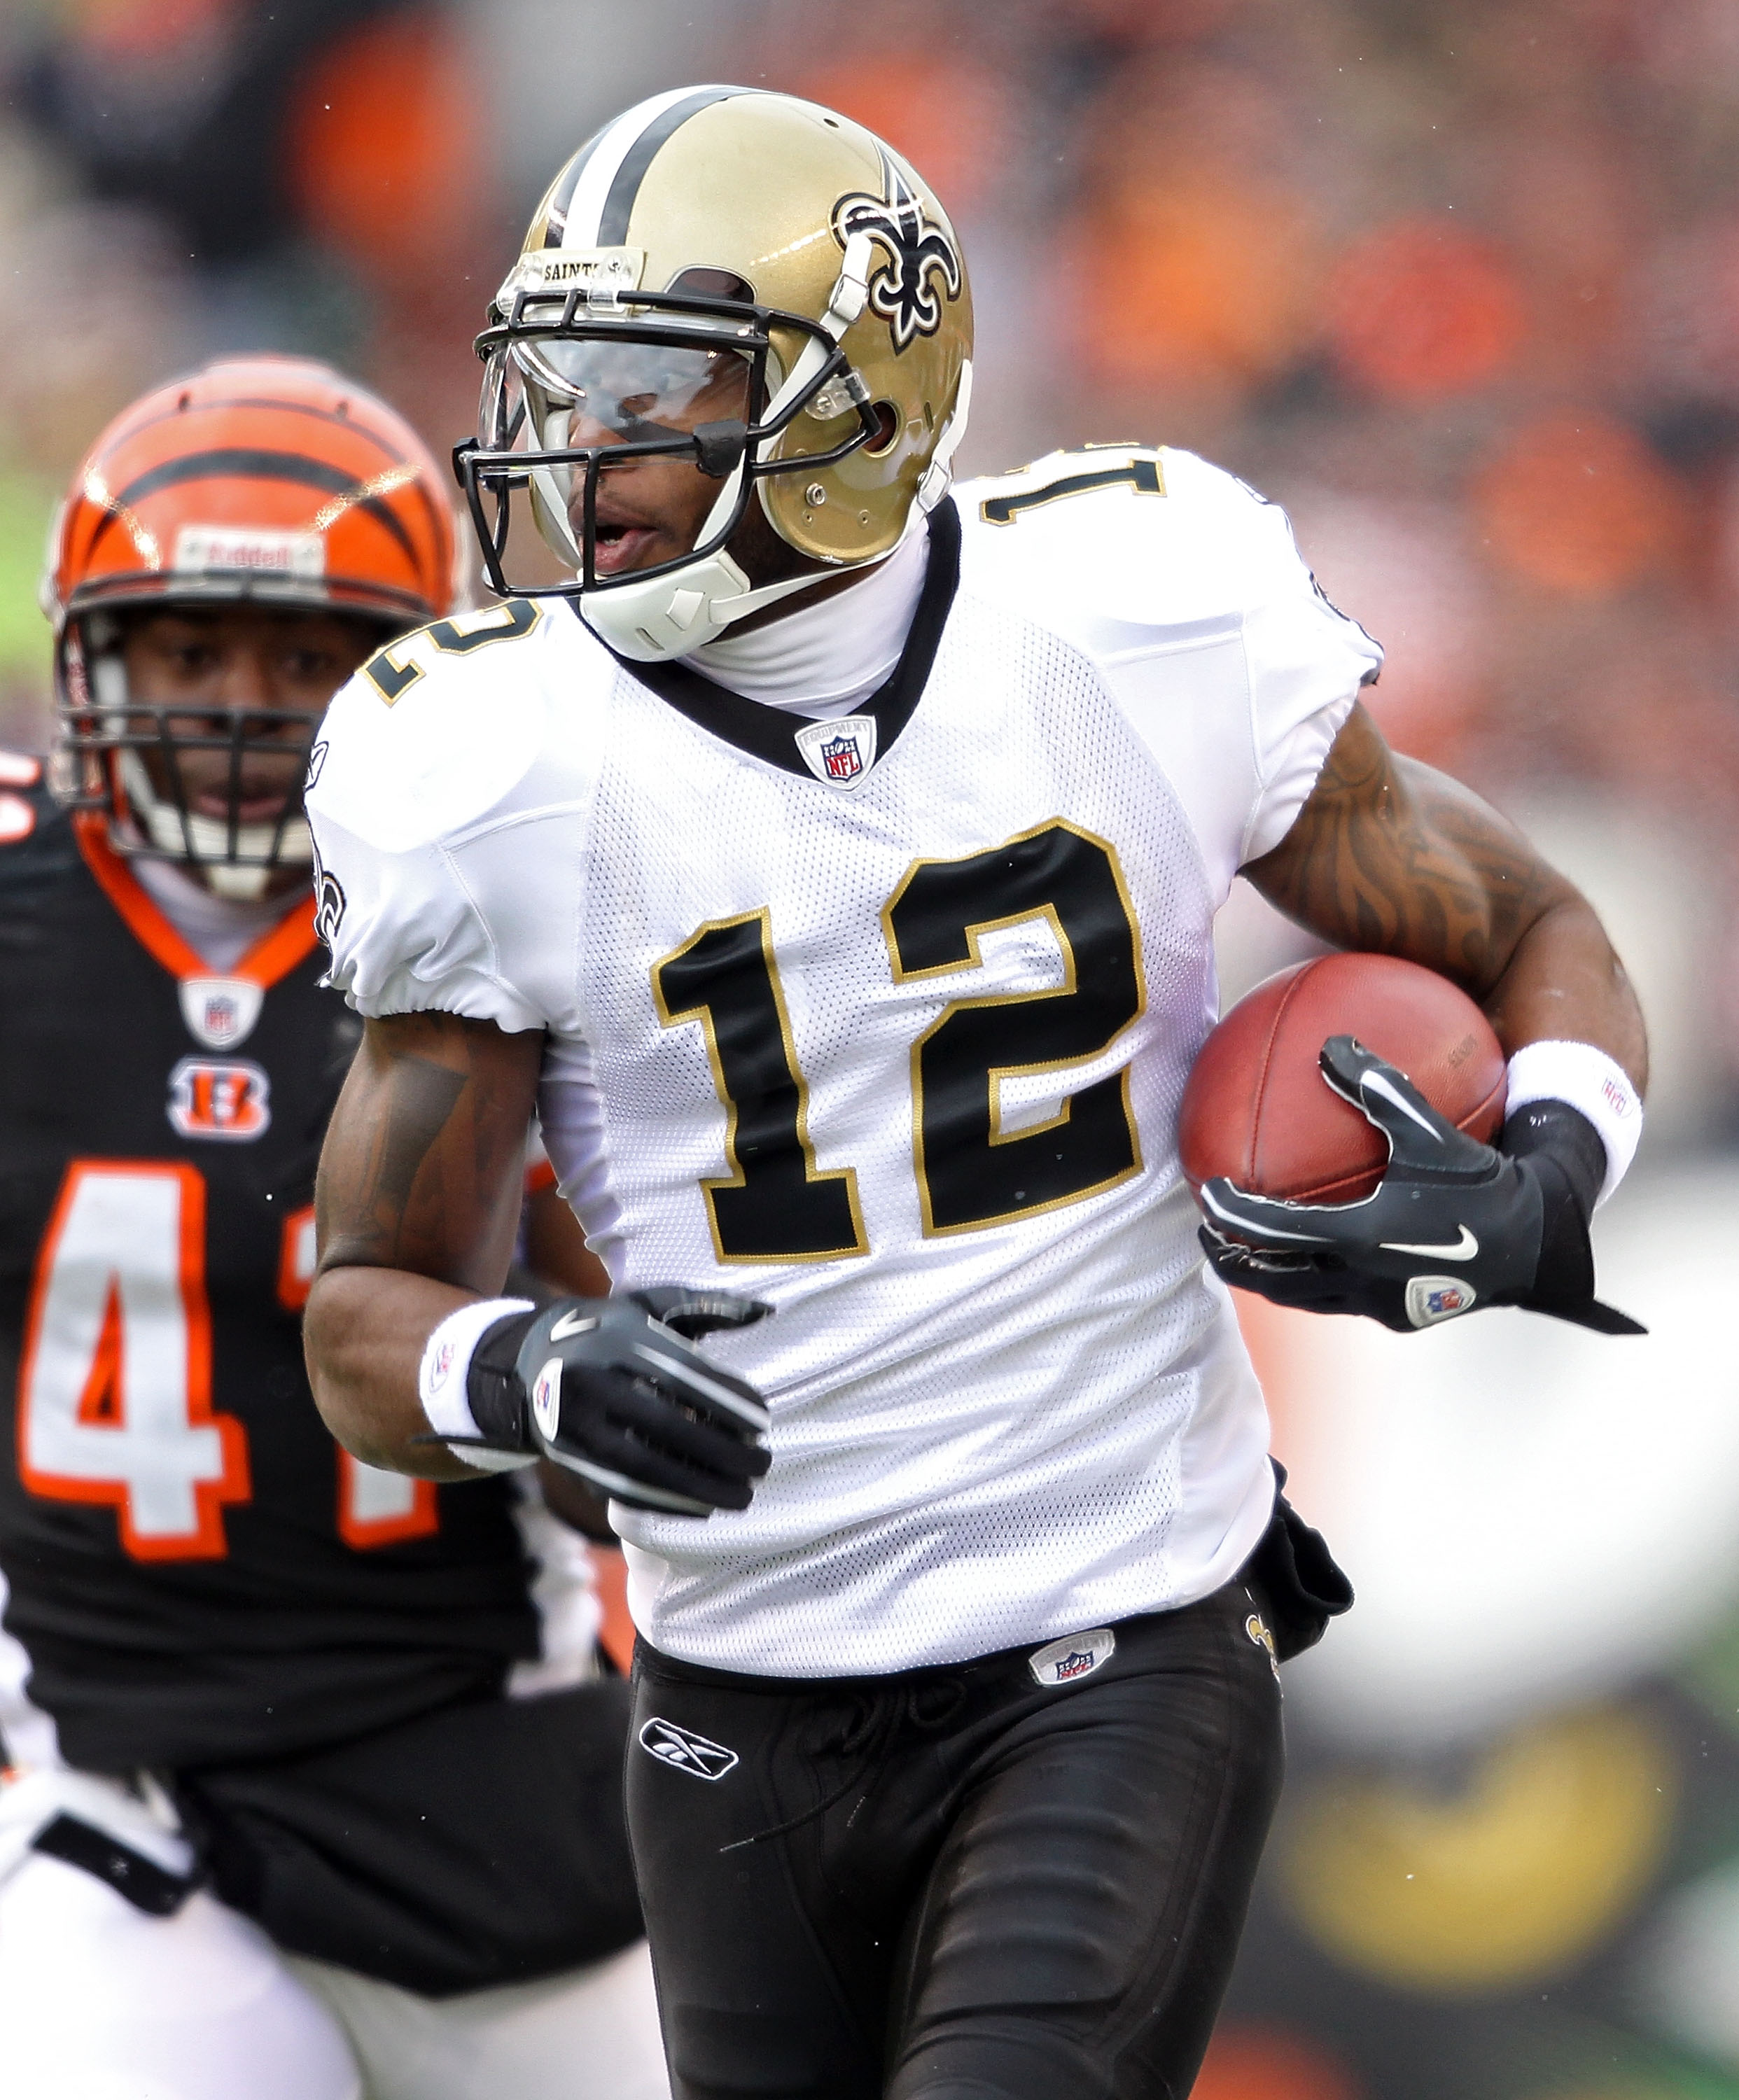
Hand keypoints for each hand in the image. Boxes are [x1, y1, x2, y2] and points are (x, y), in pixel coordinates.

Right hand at [452, 1288, 773, 1514]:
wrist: (526, 1362)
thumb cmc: (607, 1330)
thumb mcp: (646, 1306)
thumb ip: (705, 1306)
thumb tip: (764, 1311)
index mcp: (617, 1339)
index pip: (684, 1376)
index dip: (728, 1402)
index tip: (762, 1422)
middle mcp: (592, 1381)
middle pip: (667, 1426)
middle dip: (722, 1451)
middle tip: (763, 1464)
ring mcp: (576, 1424)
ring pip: (644, 1466)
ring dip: (699, 1487)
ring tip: (741, 1495)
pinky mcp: (569, 1458)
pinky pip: (622, 1489)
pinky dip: (666, 1501)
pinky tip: (703, 1506)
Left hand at [1196, 1036, 1642, 1335]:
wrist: (1539, 1245)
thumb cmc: (1482, 1181)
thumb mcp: (1430, 1131)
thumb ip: (1378, 1089)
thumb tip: (1332, 1045)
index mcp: (1359, 1237)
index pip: (1270, 1232)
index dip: (1230, 1214)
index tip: (1208, 1191)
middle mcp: (1360, 1280)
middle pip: (1271, 1279)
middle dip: (1231, 1258)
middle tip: (1208, 1234)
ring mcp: (1377, 1306)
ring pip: (1301, 1299)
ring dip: (1267, 1276)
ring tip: (1243, 1252)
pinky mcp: (1397, 1318)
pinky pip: (1338, 1302)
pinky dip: (1310, 1283)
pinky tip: (1310, 1259)